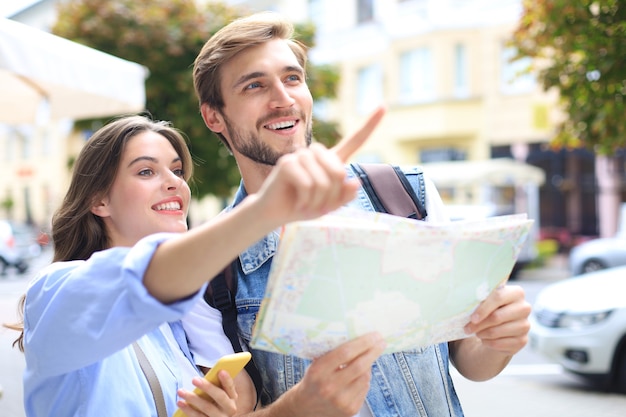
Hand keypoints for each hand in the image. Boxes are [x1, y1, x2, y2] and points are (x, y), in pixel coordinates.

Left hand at [176, 370, 237, 416]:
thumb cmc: (214, 401)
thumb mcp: (218, 393)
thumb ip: (215, 384)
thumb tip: (206, 373)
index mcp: (232, 397)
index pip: (230, 387)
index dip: (226, 379)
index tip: (220, 371)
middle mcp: (229, 408)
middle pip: (219, 397)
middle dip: (207, 387)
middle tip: (194, 379)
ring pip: (207, 407)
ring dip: (192, 398)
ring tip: (181, 391)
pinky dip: (188, 410)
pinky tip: (181, 403)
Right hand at [254, 107, 385, 225]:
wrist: (274, 214)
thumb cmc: (302, 207)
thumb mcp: (328, 205)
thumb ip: (344, 196)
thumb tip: (355, 182)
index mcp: (330, 160)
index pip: (354, 140)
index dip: (369, 125)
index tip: (384, 107)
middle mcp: (316, 154)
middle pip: (339, 172)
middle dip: (332, 196)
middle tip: (319, 206)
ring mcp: (300, 156)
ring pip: (324, 181)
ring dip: (318, 201)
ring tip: (307, 204)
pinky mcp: (287, 163)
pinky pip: (308, 185)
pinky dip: (306, 201)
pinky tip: (298, 203)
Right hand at [277, 332, 385, 416]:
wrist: (305, 408)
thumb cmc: (313, 380)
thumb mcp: (316, 364)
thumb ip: (333, 352)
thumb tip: (358, 336)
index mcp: (318, 371)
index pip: (345, 353)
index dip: (362, 342)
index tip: (374, 335)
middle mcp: (330, 387)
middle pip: (359, 365)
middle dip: (373, 351)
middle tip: (381, 341)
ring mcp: (341, 401)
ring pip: (365, 377)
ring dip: (369, 365)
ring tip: (367, 357)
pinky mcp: (351, 409)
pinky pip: (365, 388)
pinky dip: (365, 378)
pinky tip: (360, 375)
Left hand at [463, 284, 530, 355]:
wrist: (499, 328)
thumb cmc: (490, 310)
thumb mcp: (485, 301)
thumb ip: (480, 299)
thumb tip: (464, 302)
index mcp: (516, 293)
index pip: (498, 297)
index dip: (483, 308)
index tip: (472, 318)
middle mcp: (524, 308)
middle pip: (497, 316)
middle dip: (479, 324)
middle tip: (467, 328)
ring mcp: (525, 325)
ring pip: (497, 331)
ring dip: (482, 333)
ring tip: (476, 332)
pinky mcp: (522, 340)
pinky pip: (500, 344)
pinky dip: (488, 343)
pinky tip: (484, 339)